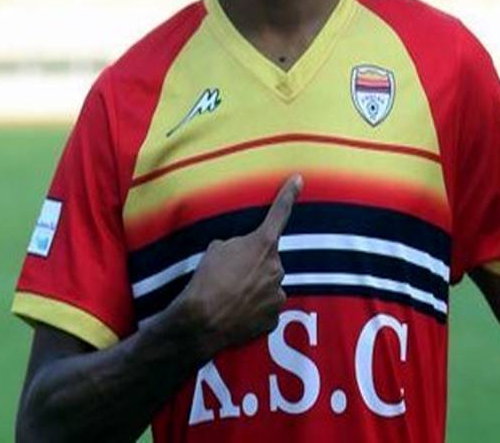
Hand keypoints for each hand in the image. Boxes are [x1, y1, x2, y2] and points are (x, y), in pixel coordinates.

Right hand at [174, 174, 302, 357]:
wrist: (200, 321)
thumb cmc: (206, 280)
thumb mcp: (216, 250)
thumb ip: (237, 245)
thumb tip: (242, 253)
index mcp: (262, 244)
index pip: (279, 213)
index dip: (289, 194)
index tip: (299, 178)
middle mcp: (276, 267)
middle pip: (268, 260)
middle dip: (254, 264)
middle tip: (230, 275)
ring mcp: (277, 294)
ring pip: (268, 285)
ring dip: (254, 288)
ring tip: (231, 296)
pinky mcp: (274, 318)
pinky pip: (266, 308)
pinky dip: (254, 309)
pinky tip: (237, 312)